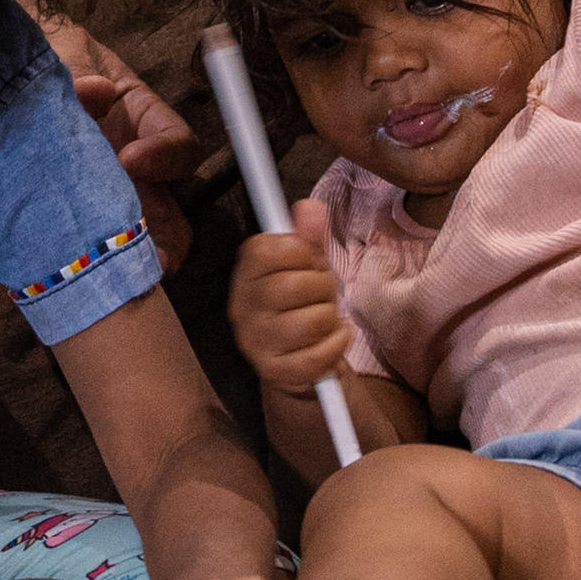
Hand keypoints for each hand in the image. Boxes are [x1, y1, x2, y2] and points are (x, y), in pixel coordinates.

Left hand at [23, 0, 203, 272]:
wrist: (0, 74)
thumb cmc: (49, 57)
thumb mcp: (64, 52)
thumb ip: (77, 69)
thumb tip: (97, 92)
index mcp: (141, 121)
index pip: (179, 146)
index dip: (164, 157)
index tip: (128, 160)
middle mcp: (131, 170)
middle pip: (169, 221)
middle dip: (160, 246)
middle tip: (136, 258)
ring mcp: (101, 201)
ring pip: (130, 247)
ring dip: (119, 264)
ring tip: (96, 275)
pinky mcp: (66, 224)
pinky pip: (78, 253)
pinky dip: (71, 266)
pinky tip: (49, 270)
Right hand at [228, 227, 356, 398]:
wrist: (296, 362)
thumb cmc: (300, 306)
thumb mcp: (306, 267)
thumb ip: (309, 237)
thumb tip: (310, 208)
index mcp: (246, 275)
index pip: (268, 250)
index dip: (300, 251)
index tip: (307, 260)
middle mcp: (242, 308)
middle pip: (294, 285)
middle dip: (322, 286)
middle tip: (321, 293)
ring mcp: (256, 342)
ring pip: (312, 321)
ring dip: (330, 317)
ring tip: (325, 317)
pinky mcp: (274, 371)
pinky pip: (319, 354)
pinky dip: (338, 343)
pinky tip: (334, 338)